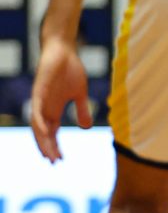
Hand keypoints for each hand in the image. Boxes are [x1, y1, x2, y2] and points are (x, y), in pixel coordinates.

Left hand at [31, 38, 92, 162]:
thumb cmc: (71, 69)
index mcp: (53, 110)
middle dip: (48, 149)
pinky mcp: (38, 92)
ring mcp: (40, 100)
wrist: (64, 49)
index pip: (52, 133)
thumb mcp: (80, 93)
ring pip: (38, 126)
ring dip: (43, 141)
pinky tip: (46, 134)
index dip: (54, 147)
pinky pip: (36, 111)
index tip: (61, 160)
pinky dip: (40, 124)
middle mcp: (44, 108)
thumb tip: (85, 128)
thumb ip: (82, 110)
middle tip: (54, 163)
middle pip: (43, 134)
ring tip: (49, 154)